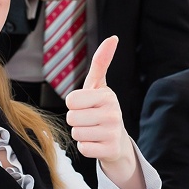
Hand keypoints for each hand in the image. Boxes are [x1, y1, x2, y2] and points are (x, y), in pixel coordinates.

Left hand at [65, 36, 142, 188]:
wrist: (118, 141)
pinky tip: (97, 143)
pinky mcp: (110, 150)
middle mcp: (113, 112)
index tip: (87, 105)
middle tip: (90, 120)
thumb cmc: (102, 109)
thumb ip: (101, 62)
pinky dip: (86, 147)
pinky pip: (82, 148)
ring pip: (76, 133)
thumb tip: (113, 37)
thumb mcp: (99, 86)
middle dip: (76, 120)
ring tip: (94, 131)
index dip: (74, 104)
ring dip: (81, 133)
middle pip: (72, 117)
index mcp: (108, 95)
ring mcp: (113, 132)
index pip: (71, 100)